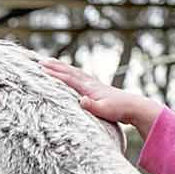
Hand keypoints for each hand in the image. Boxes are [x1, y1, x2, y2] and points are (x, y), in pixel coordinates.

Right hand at [39, 58, 161, 136]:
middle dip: (55, 67)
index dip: (54, 74)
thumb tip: (81, 101)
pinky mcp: (97, 88)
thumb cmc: (119, 110)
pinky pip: (80, 76)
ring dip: (62, 67)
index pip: (68, 79)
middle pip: (69, 72)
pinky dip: (71, 72)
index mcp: (89, 89)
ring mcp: (94, 84)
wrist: (134, 107)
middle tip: (40, 62)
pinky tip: (69, 72)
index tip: (41, 69)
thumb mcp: (105, 111)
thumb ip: (92, 107)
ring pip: (74, 72)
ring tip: (50, 62)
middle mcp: (90, 84)